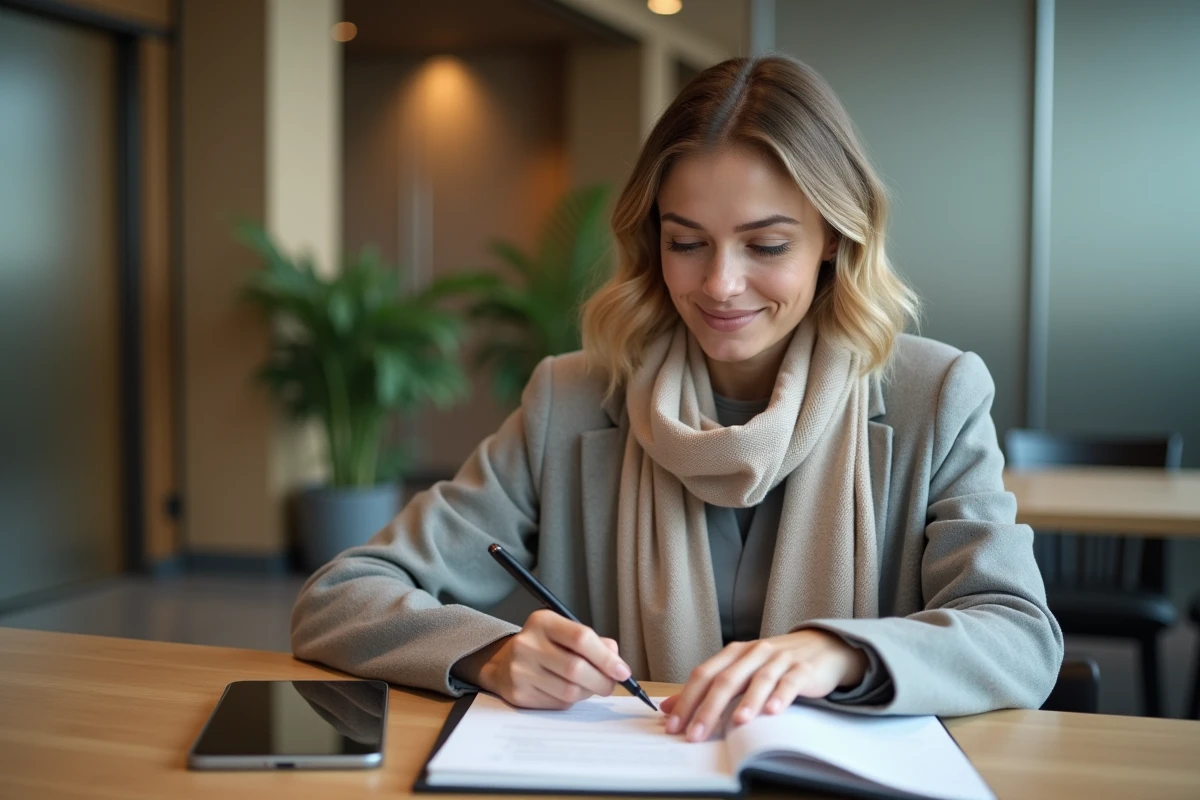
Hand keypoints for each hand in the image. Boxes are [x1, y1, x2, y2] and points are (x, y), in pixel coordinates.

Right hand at [456, 609, 632, 709]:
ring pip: (569, 690)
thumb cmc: (544, 646)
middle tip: (612, 684)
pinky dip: (571, 701)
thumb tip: (616, 661)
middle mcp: (527, 644)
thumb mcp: (565, 633)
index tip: (622, 670)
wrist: (503, 663)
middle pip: (576, 668)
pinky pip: (558, 703)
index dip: (606, 657)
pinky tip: (568, 691)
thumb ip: (594, 643)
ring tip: (590, 687)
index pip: (580, 638)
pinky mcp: (519, 694)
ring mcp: (520, 670)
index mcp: (542, 622)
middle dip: (602, 680)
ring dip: (588, 692)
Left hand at [661, 630, 867, 741]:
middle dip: (709, 708)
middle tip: (696, 734)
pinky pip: (790, 682)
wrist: (820, 647)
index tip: (674, 725)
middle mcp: (754, 653)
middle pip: (727, 679)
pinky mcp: (802, 669)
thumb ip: (707, 687)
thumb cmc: (774, 663)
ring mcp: (779, 660)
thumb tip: (669, 706)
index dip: (687, 699)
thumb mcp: (740, 670)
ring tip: (736, 722)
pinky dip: (780, 696)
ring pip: (759, 679)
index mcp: (734, 653)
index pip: (704, 674)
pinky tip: (773, 711)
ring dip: (747, 701)